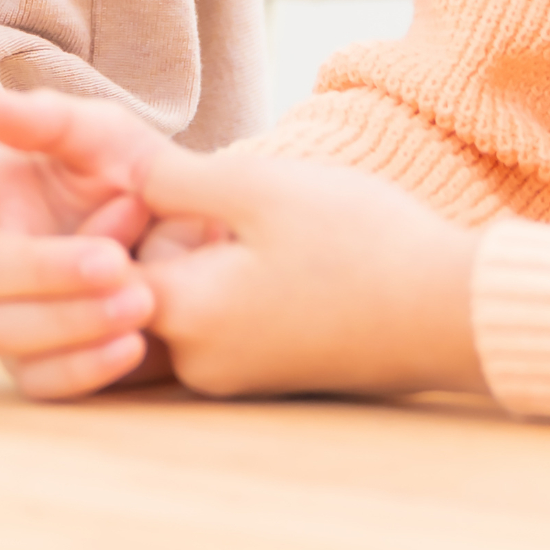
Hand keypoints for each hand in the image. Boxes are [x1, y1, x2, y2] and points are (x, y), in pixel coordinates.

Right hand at [0, 86, 173, 397]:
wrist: (198, 252)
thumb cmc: (134, 182)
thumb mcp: (109, 139)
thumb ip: (54, 121)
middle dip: (46, 268)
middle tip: (115, 262)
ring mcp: (4, 316)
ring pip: (7, 331)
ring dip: (74, 318)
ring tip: (143, 299)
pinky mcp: (37, 368)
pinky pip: (39, 381)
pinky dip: (86, 366)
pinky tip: (133, 344)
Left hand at [129, 144, 485, 400]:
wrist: (453, 313)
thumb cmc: (361, 244)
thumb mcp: (259, 188)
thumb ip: (172, 180)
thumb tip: (105, 171)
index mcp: (187, 315)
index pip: (97, 274)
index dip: (101, 220)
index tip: (124, 180)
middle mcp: (199, 363)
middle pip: (131, 294)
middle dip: (145, 240)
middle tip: (181, 194)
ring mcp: (236, 378)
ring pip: (176, 308)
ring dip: (188, 261)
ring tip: (232, 217)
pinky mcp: (269, 376)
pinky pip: (216, 326)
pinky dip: (221, 287)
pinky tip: (264, 250)